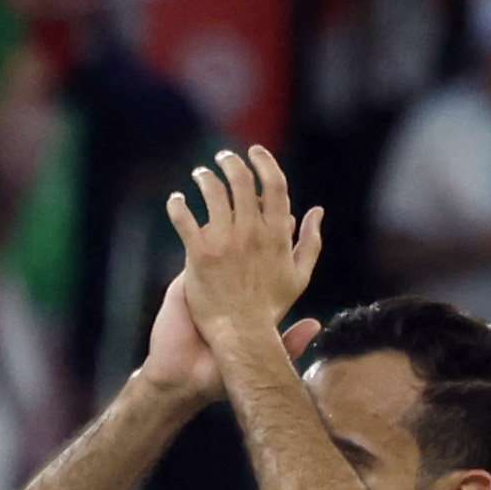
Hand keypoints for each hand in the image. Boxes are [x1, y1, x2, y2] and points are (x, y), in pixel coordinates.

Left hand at [165, 148, 318, 369]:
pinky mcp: (199, 256)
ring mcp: (225, 243)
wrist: (241, 336)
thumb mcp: (299, 274)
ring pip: (214, 195)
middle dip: (233, 164)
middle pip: (243, 183)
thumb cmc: (270, 307)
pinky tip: (174, 200)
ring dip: (206, 179)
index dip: (265, 165)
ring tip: (199, 174)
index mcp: (277, 234)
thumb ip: (310, 241)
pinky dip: (178, 207)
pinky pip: (185, 222)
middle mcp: (253, 233)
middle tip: (223, 157)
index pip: (274, 187)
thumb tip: (316, 211)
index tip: (255, 153)